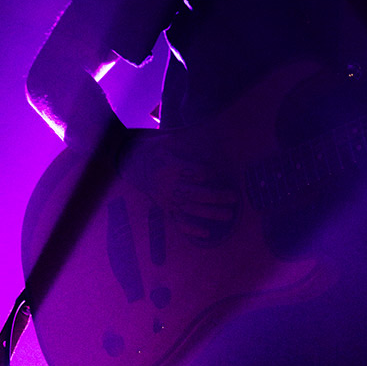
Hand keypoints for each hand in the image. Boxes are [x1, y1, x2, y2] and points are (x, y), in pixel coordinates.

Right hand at [116, 135, 239, 240]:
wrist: (132, 167)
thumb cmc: (155, 151)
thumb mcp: (167, 140)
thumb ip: (186, 137)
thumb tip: (210, 132)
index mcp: (170, 168)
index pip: (193, 172)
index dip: (207, 173)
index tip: (217, 173)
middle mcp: (169, 186)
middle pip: (196, 194)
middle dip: (216, 197)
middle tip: (234, 197)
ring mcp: (167, 200)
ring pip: (191, 209)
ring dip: (211, 213)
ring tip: (229, 214)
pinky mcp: (166, 209)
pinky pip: (179, 222)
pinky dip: (192, 229)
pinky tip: (207, 233)